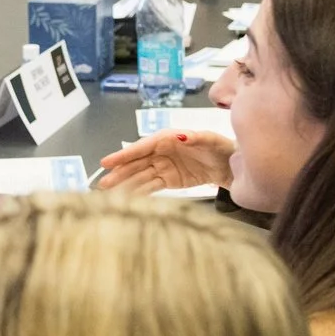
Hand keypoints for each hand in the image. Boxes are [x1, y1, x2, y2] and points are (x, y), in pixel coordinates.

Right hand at [93, 130, 233, 194]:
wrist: (231, 166)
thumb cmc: (221, 148)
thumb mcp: (211, 140)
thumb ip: (197, 137)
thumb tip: (182, 136)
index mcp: (167, 139)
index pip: (141, 147)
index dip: (123, 155)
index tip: (107, 162)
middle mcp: (161, 153)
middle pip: (136, 163)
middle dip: (119, 173)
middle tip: (103, 183)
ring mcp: (163, 168)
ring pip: (140, 176)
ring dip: (124, 184)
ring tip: (109, 194)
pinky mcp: (169, 181)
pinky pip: (150, 187)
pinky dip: (138, 192)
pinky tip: (127, 199)